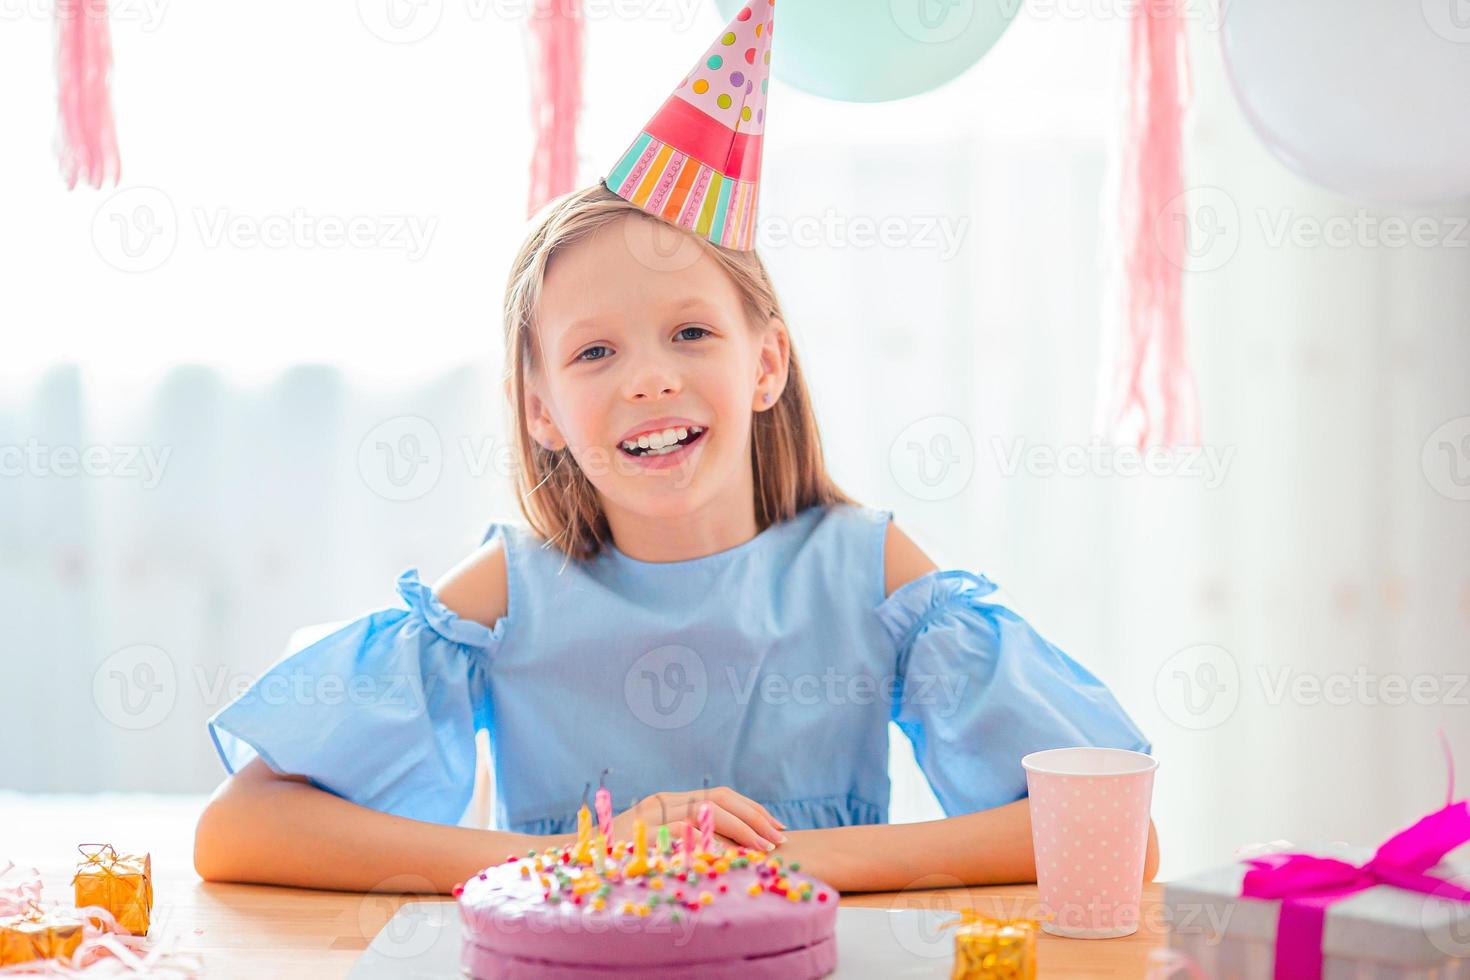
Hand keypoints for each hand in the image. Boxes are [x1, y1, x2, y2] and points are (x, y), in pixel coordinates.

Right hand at [609, 787, 786, 852]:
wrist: (571, 862)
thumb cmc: (615, 861)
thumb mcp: (657, 848)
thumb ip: (687, 843)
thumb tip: (729, 855)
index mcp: (669, 801)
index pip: (720, 796)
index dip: (752, 810)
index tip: (777, 827)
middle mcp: (662, 800)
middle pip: (720, 797)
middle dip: (755, 817)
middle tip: (780, 839)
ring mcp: (651, 813)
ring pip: (707, 809)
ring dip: (741, 828)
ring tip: (764, 848)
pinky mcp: (642, 830)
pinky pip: (683, 830)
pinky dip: (710, 840)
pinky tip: (730, 854)